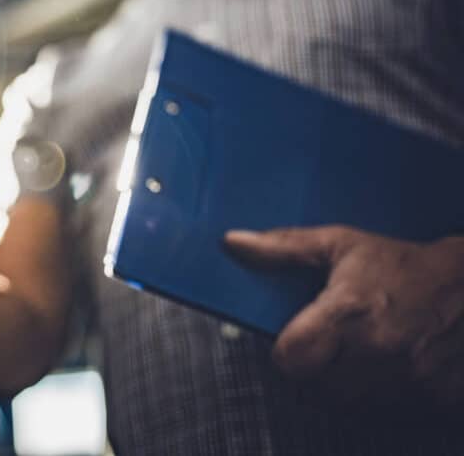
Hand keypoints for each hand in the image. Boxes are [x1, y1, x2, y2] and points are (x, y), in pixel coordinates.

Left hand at [226, 226, 463, 408]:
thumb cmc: (404, 267)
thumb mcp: (343, 246)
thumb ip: (284, 247)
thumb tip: (232, 242)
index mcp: (348, 313)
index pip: (289, 357)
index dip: (286, 349)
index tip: (295, 336)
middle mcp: (374, 354)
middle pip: (309, 386)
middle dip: (309, 367)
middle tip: (326, 343)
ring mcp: (401, 385)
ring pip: (340, 405)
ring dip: (337, 385)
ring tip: (355, 352)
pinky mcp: (425, 405)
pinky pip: (375, 415)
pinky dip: (370, 398)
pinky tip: (380, 369)